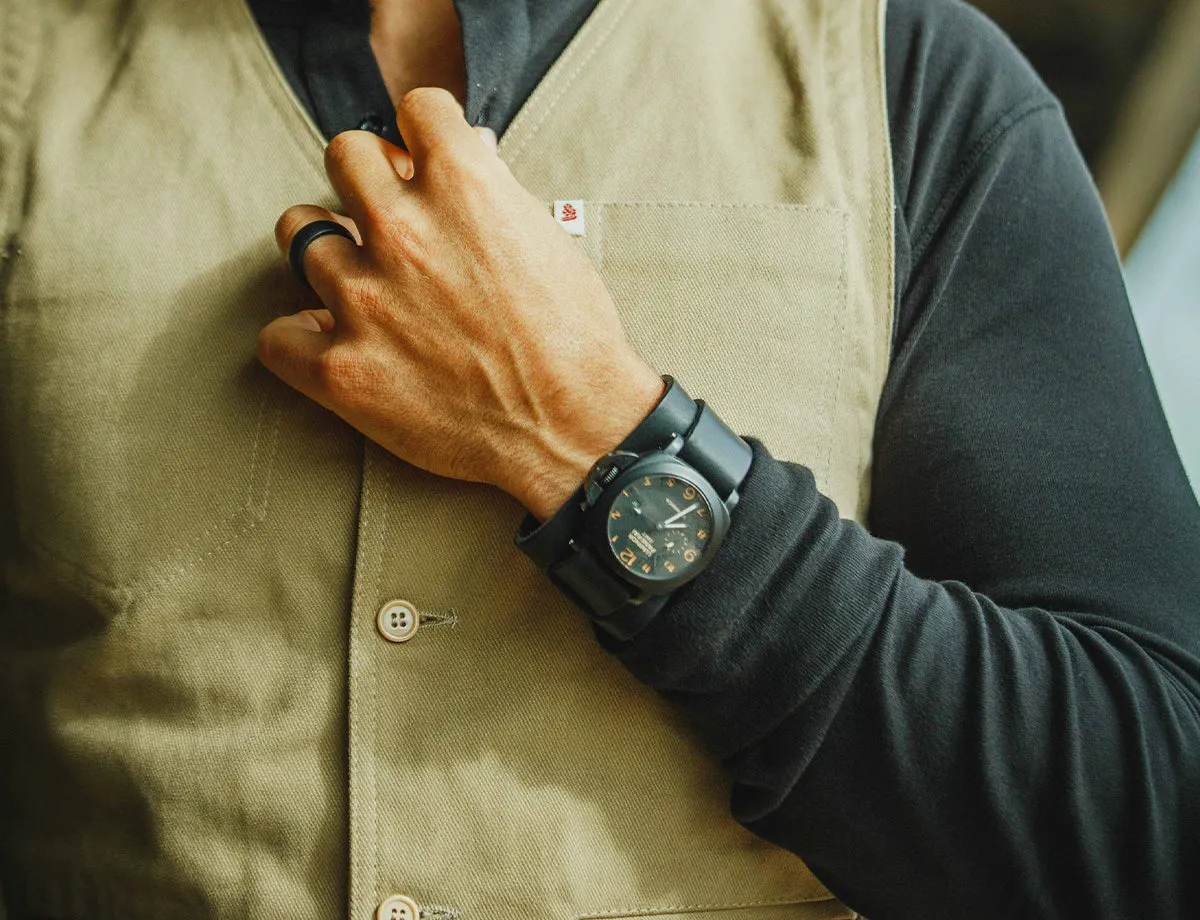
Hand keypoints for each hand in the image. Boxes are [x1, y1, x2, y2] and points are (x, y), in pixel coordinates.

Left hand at [259, 87, 663, 520]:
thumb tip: (466, 151)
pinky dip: (302, 339)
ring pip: (298, 233)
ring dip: (328, 252)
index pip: (415, 108)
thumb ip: (494, 191)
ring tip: (358, 281)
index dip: (424, 135)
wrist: (573, 428)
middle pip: (342, 154)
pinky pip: (278, 334)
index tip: (426, 160)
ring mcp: (362, 299)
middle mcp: (402, 231)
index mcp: (462, 186)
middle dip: (367, 179)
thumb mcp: (547, 241)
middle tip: (387, 217)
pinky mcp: (339, 368)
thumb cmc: (573, 339)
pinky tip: (335, 344)